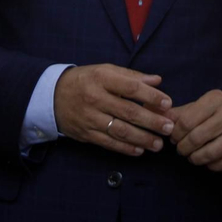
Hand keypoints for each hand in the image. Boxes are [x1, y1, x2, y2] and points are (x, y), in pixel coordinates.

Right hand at [53, 64, 174, 155]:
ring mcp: (90, 118)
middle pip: (128, 111)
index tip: (168, 103)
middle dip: (151, 121)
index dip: (151, 96)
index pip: (130, 88)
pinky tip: (140, 150)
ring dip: (142, 138)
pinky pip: (108, 143)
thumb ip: (131, 76)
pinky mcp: (86, 134)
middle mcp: (95, 98)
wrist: (52, 96)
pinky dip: (125, 148)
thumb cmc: (86, 80)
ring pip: (119, 130)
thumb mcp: (105, 70)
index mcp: (102, 78)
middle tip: (169, 128)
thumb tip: (157, 81)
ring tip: (158, 144)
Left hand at [168, 90, 221, 170]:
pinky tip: (207, 161)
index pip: (186, 121)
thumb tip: (158, 118)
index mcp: (216, 99)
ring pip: (210, 154)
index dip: (175, 134)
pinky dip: (211, 166)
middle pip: (197, 138)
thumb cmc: (219, 111)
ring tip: (192, 156)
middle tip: (181, 150)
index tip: (173, 138)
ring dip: (195, 159)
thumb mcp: (200, 106)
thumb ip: (179, 113)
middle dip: (183, 148)